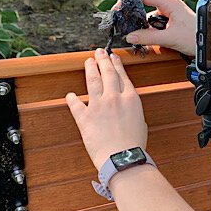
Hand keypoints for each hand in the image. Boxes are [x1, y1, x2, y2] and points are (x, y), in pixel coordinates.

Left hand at [66, 49, 147, 169]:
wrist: (122, 158)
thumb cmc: (134, 145)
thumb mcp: (140, 122)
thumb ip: (132, 111)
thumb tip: (126, 108)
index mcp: (131, 99)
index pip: (122, 76)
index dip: (116, 64)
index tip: (113, 56)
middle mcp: (114, 98)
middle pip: (107, 73)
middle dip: (102, 60)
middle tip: (99, 52)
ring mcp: (98, 106)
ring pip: (93, 81)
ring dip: (90, 69)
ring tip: (88, 61)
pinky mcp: (85, 117)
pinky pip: (76, 105)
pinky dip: (72, 99)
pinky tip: (70, 95)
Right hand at [116, 0, 195, 55]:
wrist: (210, 44)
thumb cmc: (196, 37)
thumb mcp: (170, 38)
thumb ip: (148, 37)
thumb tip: (129, 36)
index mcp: (169, 2)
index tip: (119, 9)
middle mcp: (168, 3)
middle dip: (131, 7)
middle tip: (121, 18)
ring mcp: (169, 10)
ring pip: (148, 9)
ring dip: (139, 18)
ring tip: (133, 29)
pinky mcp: (169, 18)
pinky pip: (153, 17)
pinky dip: (147, 24)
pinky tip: (144, 34)